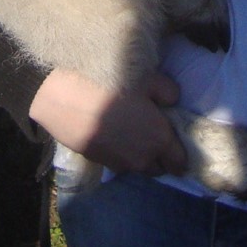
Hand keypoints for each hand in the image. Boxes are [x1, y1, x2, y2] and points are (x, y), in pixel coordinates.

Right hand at [28, 68, 186, 175]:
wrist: (65, 98)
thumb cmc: (111, 85)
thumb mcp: (148, 79)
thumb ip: (168, 92)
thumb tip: (172, 102)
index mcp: (160, 139)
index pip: (179, 161)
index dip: (182, 156)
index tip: (179, 147)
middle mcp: (142, 158)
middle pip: (158, 168)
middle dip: (161, 158)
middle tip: (156, 139)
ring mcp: (119, 163)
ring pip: (137, 166)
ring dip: (140, 157)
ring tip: (133, 136)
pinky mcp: (99, 162)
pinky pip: (118, 162)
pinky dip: (120, 154)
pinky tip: (113, 136)